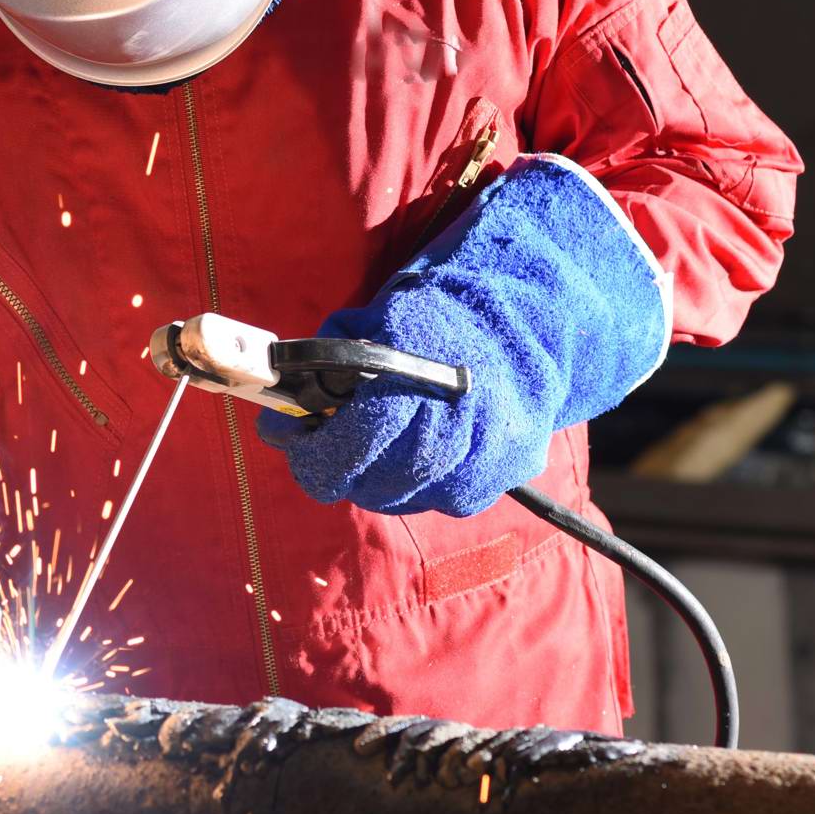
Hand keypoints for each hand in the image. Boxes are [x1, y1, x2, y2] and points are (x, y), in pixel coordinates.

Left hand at [258, 155, 669, 517]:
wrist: (528, 320)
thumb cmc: (439, 315)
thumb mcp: (377, 318)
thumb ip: (330, 362)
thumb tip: (286, 397)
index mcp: (415, 384)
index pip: (346, 449)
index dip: (307, 450)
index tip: (287, 434)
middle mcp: (453, 431)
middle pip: (371, 482)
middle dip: (334, 466)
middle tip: (318, 446)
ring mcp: (482, 462)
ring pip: (402, 497)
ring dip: (373, 478)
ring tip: (364, 449)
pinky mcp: (502, 478)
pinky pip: (441, 498)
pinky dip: (418, 483)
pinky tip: (411, 455)